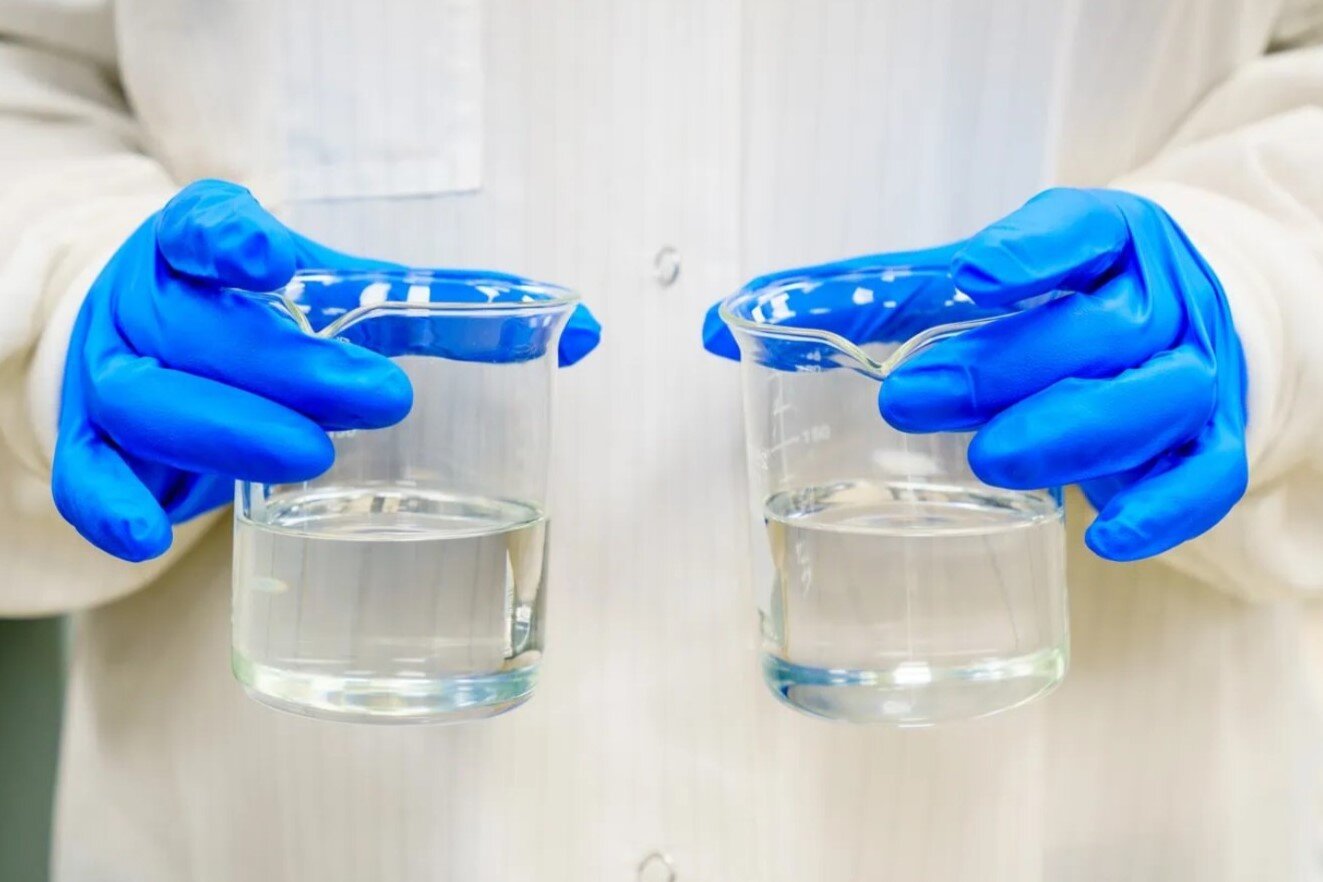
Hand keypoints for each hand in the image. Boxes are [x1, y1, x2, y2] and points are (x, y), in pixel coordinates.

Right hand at [54, 179, 601, 561]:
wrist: (165, 354)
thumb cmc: (276, 325)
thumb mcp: (352, 302)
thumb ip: (452, 310)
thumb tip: (582, 330)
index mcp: (212, 253)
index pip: (203, 226)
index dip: (230, 240)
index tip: (272, 261)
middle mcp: (155, 305)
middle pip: (205, 329)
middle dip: (289, 365)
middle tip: (382, 399)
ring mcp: (117, 376)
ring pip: (151, 400)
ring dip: (226, 431)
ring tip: (311, 459)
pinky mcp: (94, 444)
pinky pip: (87, 474)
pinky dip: (111, 503)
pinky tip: (151, 537)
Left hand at [707, 188, 1247, 560]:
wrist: (1173, 319)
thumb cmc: (1042, 303)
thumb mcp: (965, 282)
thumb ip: (857, 301)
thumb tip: (721, 327)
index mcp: (1096, 241)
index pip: (1074, 231)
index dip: (1027, 254)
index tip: (969, 277)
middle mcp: (1151, 303)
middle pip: (1094, 329)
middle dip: (1003, 365)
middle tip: (910, 398)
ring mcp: (1189, 375)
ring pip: (1152, 400)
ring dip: (1072, 431)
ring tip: (989, 461)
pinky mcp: (1206, 444)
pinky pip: (1204, 480)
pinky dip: (1159, 510)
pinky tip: (1101, 536)